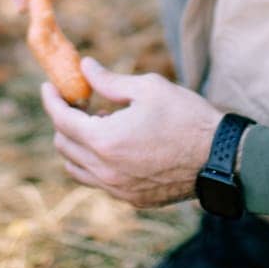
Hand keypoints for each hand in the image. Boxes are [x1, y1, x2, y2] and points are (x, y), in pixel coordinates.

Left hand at [42, 59, 221, 207]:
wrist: (220, 159)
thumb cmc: (186, 117)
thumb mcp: (147, 88)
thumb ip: (109, 80)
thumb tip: (84, 68)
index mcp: (105, 140)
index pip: (62, 120)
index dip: (52, 100)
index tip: (48, 86)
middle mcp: (105, 171)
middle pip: (64, 145)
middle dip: (65, 120)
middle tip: (81, 101)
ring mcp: (118, 189)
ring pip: (77, 169)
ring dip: (77, 144)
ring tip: (99, 122)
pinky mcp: (132, 199)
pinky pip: (98, 181)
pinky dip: (95, 162)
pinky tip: (117, 143)